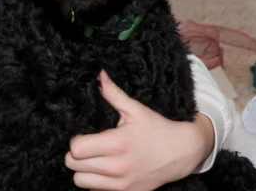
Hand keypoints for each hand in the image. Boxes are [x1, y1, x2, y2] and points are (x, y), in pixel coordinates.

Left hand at [64, 70, 214, 190]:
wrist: (182, 153)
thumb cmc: (158, 129)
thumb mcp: (136, 109)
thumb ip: (114, 94)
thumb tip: (99, 76)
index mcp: (116, 144)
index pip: (75, 149)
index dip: (76, 140)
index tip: (84, 135)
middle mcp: (116, 167)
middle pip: (73, 166)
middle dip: (76, 154)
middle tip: (88, 146)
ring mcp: (121, 185)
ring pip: (80, 182)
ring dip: (83, 171)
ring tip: (93, 159)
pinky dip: (95, 182)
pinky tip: (104, 171)